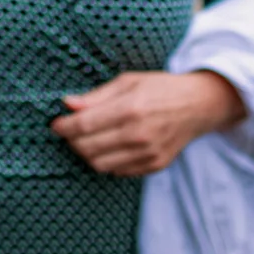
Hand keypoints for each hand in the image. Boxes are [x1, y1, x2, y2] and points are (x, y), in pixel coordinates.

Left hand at [49, 71, 246, 176]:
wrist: (198, 105)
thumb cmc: (160, 88)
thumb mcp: (127, 81)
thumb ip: (96, 96)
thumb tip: (67, 104)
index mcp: (130, 109)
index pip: (84, 125)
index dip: (64, 127)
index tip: (55, 125)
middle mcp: (139, 134)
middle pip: (88, 148)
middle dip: (71, 141)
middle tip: (68, 132)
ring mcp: (148, 153)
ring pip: (100, 164)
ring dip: (86, 154)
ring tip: (85, 140)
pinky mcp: (155, 165)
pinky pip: (118, 171)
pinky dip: (106, 162)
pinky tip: (106, 147)